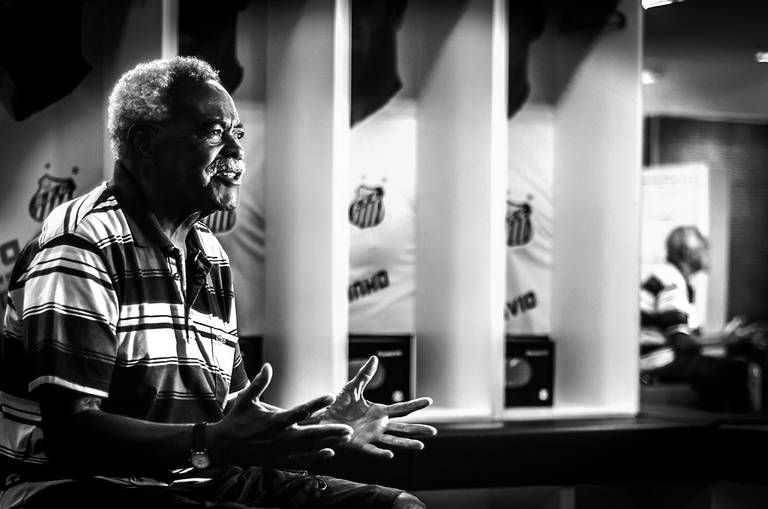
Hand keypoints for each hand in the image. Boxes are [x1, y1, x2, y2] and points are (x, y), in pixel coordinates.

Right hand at [210, 363, 352, 466]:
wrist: (223, 447)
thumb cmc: (236, 420)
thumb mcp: (245, 399)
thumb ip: (259, 383)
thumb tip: (268, 366)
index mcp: (274, 421)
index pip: (299, 411)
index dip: (315, 403)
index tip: (331, 396)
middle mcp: (280, 437)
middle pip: (310, 434)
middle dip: (331, 432)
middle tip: (349, 429)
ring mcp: (280, 451)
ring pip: (309, 448)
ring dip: (328, 443)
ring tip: (346, 438)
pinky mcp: (279, 461)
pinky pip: (301, 460)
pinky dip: (316, 458)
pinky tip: (330, 453)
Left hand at [316, 356, 436, 458]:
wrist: (322, 420)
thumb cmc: (338, 406)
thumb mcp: (352, 388)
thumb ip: (364, 375)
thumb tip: (374, 358)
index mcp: (379, 412)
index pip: (402, 409)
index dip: (416, 405)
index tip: (430, 400)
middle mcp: (379, 426)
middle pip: (403, 428)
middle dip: (418, 430)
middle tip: (434, 432)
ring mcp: (370, 436)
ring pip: (393, 441)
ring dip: (407, 444)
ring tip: (421, 446)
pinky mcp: (359, 445)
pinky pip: (371, 450)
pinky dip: (381, 454)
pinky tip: (391, 456)